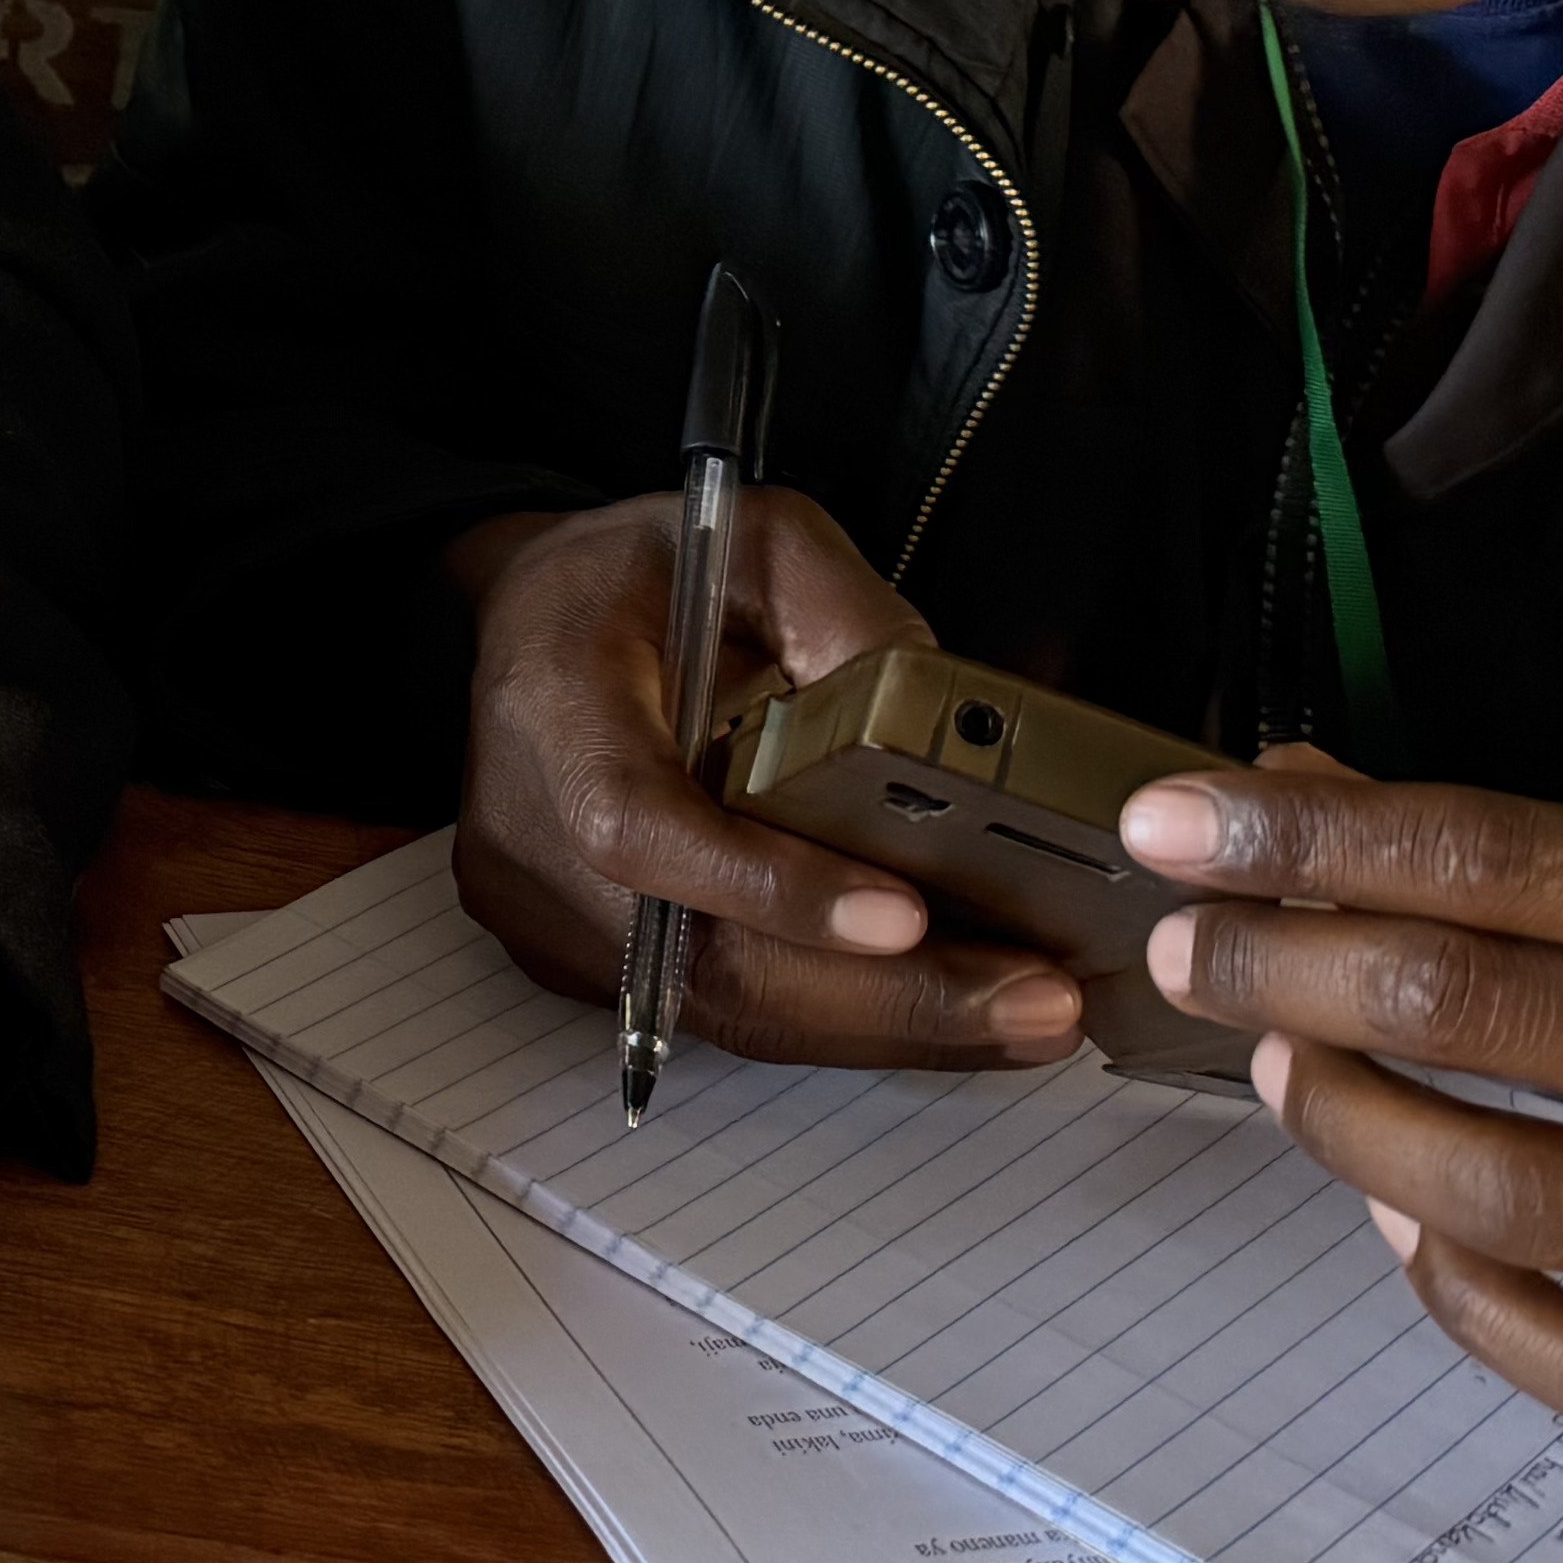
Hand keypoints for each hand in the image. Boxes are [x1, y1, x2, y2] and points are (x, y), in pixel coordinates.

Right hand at [452, 490, 1084, 1067]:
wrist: (530, 624)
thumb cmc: (639, 577)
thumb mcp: (755, 540)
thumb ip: (848, 617)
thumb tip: (955, 731)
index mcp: (552, 708)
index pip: (636, 825)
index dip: (766, 884)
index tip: (903, 914)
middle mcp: (525, 835)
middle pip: (703, 959)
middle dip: (884, 994)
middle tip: (1037, 1001)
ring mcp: (545, 916)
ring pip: (725, 1007)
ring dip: (885, 1023)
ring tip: (1025, 1015)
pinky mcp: (581, 964)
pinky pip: (720, 1010)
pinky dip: (840, 1018)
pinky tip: (947, 1005)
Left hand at [1127, 772, 1562, 1445]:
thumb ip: (1539, 851)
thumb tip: (1302, 794)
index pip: (1499, 859)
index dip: (1307, 839)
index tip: (1171, 822)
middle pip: (1477, 1009)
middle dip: (1285, 969)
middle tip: (1192, 949)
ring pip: (1510, 1190)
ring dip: (1344, 1122)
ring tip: (1278, 1073)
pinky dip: (1471, 1300)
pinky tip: (1410, 1230)